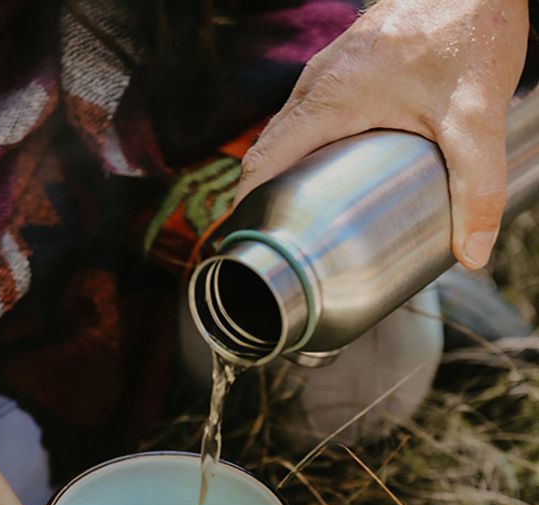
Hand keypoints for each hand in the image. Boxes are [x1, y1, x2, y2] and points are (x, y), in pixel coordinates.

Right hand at [235, 0, 528, 268]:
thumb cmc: (471, 32)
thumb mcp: (476, 119)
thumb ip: (478, 188)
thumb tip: (473, 251)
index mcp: (331, 98)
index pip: (264, 160)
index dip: (247, 204)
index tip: (246, 241)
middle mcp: (320, 81)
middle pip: (270, 149)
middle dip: (264, 197)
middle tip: (277, 245)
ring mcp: (331, 70)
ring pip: (290, 130)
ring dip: (285, 173)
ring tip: (299, 219)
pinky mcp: (348, 65)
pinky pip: (310, 113)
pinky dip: (306, 148)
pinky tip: (332, 173)